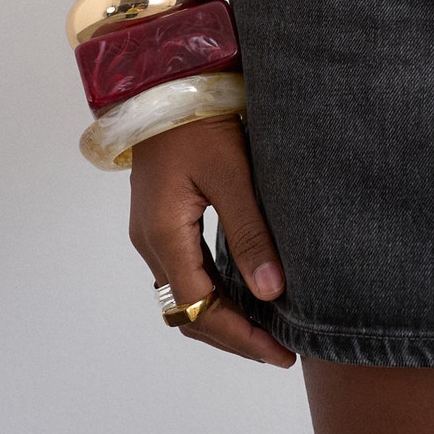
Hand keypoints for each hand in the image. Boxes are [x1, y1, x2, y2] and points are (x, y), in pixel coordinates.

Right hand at [129, 112, 294, 366]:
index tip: (281, 352)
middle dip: (233, 336)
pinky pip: (184, 272)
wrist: (164, 81)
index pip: (201, 309)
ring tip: (267, 328)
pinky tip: (245, 292)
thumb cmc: (198, 120)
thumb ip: (249, 233)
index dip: (242, 337)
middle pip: (188, 312)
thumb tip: (272, 293)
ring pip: (184, 296)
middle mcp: (151, 242)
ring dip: (222, 317)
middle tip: (280, 349)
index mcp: (164, 235)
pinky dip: (213, 292)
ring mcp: (152, 232)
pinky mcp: (161, 219)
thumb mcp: (231, 174)